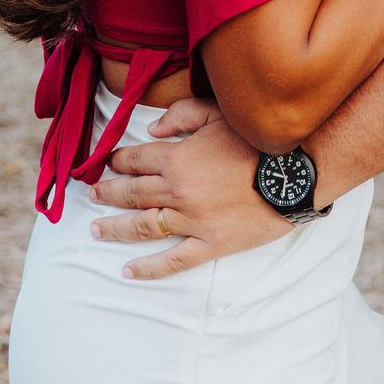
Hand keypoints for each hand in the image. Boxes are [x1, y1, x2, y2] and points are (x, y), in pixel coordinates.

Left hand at [87, 98, 286, 279]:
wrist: (292, 173)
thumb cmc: (257, 141)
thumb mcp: (217, 113)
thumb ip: (181, 114)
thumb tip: (152, 128)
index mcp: (177, 158)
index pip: (136, 160)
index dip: (117, 161)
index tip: (106, 164)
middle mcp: (177, 191)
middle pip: (132, 193)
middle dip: (108, 193)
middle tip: (91, 196)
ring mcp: (192, 221)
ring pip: (143, 226)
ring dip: (116, 228)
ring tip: (96, 230)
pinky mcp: (210, 244)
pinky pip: (173, 260)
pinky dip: (148, 268)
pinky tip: (128, 270)